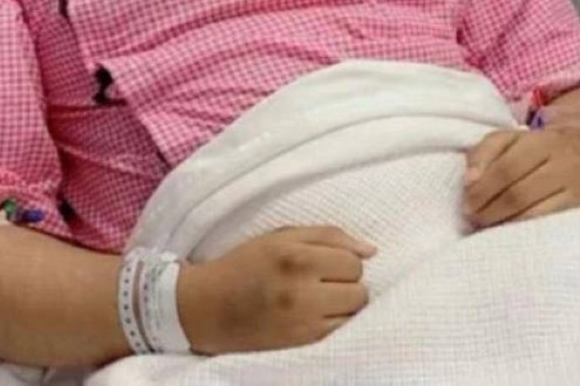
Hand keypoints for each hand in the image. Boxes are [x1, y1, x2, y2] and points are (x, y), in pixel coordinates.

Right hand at [177, 226, 375, 354]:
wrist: (208, 307)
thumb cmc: (246, 264)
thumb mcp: (280, 237)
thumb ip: (328, 236)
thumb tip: (371, 250)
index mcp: (294, 255)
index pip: (352, 260)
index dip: (345, 259)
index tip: (329, 261)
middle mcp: (300, 289)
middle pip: (358, 288)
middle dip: (347, 282)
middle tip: (324, 280)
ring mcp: (302, 321)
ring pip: (354, 312)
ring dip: (344, 303)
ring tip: (320, 297)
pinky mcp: (301, 344)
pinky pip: (340, 331)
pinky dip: (334, 321)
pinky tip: (315, 314)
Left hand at [463, 127, 579, 228]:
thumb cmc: (539, 149)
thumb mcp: (511, 139)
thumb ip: (484, 153)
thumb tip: (469, 182)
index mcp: (542, 143)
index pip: (507, 168)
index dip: (482, 190)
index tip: (466, 205)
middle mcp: (565, 166)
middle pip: (519, 195)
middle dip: (490, 211)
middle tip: (473, 221)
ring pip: (535, 216)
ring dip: (505, 226)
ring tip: (488, 229)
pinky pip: (551, 230)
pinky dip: (527, 236)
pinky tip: (511, 236)